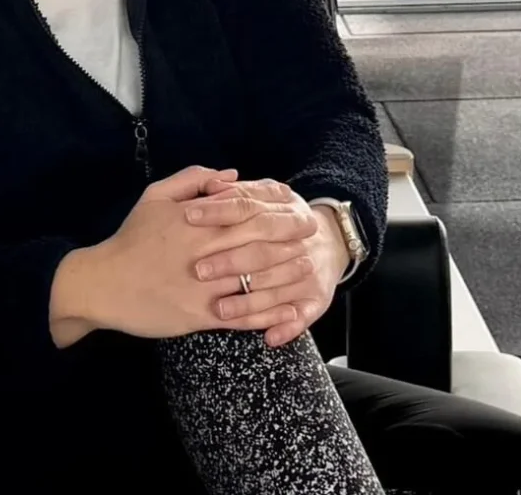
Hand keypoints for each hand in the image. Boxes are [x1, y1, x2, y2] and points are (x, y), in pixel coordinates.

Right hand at [77, 167, 305, 340]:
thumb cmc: (131, 238)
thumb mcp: (155, 196)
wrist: (102, 283)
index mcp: (198, 221)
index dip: (278, 211)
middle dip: (290, 238)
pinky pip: (242, 315)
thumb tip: (231, 176)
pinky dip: (269, 314)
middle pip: (259, 242)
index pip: (248, 212)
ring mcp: (204, 285)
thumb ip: (194, 181)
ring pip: (255, 279)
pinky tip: (289, 311)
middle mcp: (205, 251)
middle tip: (313, 236)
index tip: (299, 210)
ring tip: (308, 269)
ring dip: (287, 274)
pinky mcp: (199, 314)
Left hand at [187, 178, 350, 346]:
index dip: (218, 210)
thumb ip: (239, 191)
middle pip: (262, 250)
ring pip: (278, 288)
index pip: (247, 206)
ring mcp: (308, 272)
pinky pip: (300, 315)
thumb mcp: (267, 196)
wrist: (331, 241)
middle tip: (199, 270)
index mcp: (285, 210)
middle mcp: (298, 241)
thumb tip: (213, 183)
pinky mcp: (316, 299)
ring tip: (219, 309)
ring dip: (249, 302)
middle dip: (230, 261)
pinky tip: (268, 337)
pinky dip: (285, 326)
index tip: (189, 216)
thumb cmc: (282, 219)